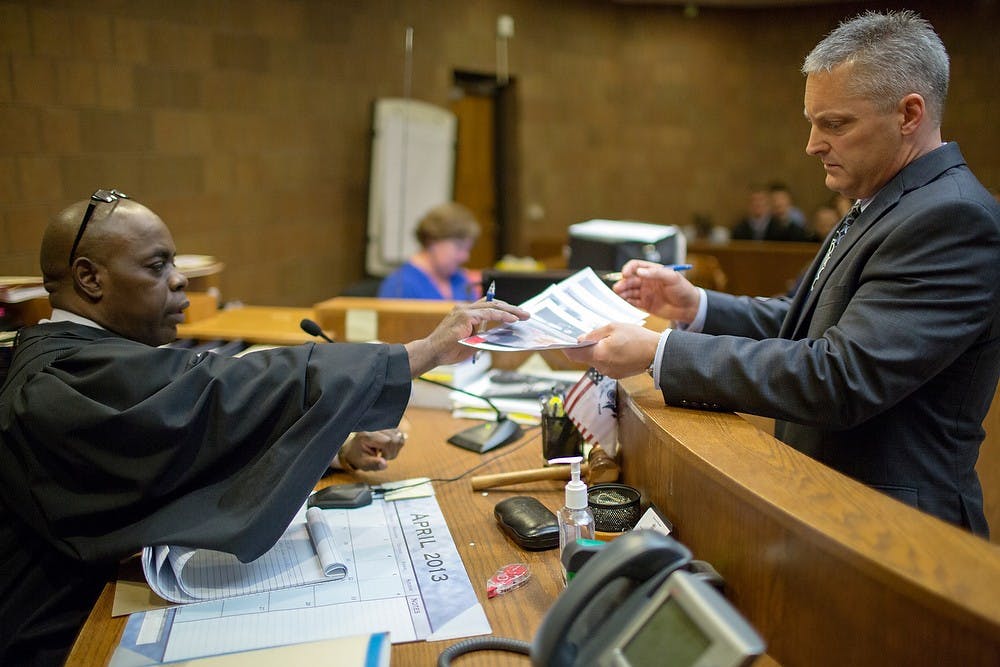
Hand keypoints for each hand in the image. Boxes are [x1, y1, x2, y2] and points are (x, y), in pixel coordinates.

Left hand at [339, 429, 406, 471]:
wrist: (353, 448)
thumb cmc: (357, 456)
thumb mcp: (363, 463)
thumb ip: (373, 464)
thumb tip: (384, 464)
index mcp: (367, 435)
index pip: (388, 442)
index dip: (389, 453)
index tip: (382, 459)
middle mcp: (375, 428)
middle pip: (395, 439)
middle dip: (393, 451)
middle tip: (383, 456)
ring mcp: (382, 425)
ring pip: (399, 436)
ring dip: (395, 447)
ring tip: (385, 451)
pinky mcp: (387, 426)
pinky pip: (399, 434)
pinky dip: (396, 443)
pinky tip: (388, 446)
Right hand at [404, 298, 528, 375]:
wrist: (431, 353)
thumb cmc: (447, 350)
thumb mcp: (470, 343)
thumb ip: (482, 337)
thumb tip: (498, 336)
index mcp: (465, 313)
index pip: (488, 306)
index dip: (504, 309)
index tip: (517, 314)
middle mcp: (464, 308)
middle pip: (492, 303)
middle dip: (511, 308)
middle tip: (525, 314)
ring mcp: (464, 311)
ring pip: (492, 306)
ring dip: (510, 311)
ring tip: (523, 316)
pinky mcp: (464, 316)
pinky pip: (487, 313)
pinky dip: (501, 315)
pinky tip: (511, 319)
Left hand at [563, 323, 660, 378]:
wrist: (658, 353)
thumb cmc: (637, 338)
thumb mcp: (614, 327)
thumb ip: (594, 334)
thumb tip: (580, 339)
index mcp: (599, 355)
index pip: (573, 354)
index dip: (566, 347)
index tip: (563, 341)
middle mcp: (602, 367)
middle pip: (584, 358)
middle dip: (584, 347)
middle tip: (588, 335)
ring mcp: (609, 373)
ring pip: (595, 361)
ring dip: (596, 351)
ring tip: (606, 339)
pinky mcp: (617, 374)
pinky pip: (605, 364)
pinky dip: (606, 356)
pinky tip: (614, 347)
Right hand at [613, 260, 700, 323]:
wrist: (689, 307)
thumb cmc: (683, 289)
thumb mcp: (672, 277)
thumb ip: (656, 273)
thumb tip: (640, 271)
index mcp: (652, 271)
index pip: (636, 266)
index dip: (628, 269)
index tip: (625, 274)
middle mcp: (647, 281)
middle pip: (630, 279)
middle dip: (623, 283)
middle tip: (618, 288)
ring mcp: (645, 293)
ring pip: (629, 291)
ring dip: (622, 292)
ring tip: (619, 295)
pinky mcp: (645, 304)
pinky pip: (633, 302)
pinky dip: (627, 301)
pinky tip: (624, 301)